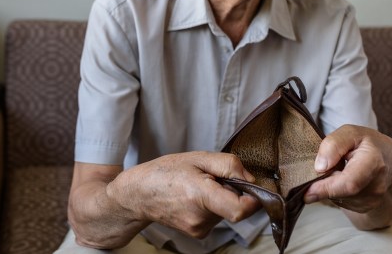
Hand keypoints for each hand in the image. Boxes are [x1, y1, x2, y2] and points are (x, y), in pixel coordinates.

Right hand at [107, 151, 260, 237]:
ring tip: (198, 185)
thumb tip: (251, 179)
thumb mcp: (198, 157)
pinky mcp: (197, 233)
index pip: (240, 210)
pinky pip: (216, 217)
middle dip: (232, 190)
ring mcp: (199, 229)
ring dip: (221, 197)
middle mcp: (201, 218)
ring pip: (226, 211)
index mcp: (201, 195)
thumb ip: (228, 165)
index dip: (253, 199)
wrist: (138, 194)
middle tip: (212, 177)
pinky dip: (212, 205)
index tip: (250, 186)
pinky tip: (194, 197)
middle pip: (235, 207)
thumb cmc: (165, 172)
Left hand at [304, 125, 391, 228]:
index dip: (327, 188)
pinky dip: (336, 191)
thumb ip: (334, 144)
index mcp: (375, 161)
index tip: (307, 191)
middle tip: (318, 173)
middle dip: (324, 185)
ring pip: (339, 198)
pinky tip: (343, 178)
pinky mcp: (368, 207)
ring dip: (330, 186)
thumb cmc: (366, 143)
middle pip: (341, 193)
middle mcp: (378, 184)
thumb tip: (320, 167)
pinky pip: (342, 201)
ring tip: (337, 169)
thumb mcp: (350, 133)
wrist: (388, 159)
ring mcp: (375, 199)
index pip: (350, 182)